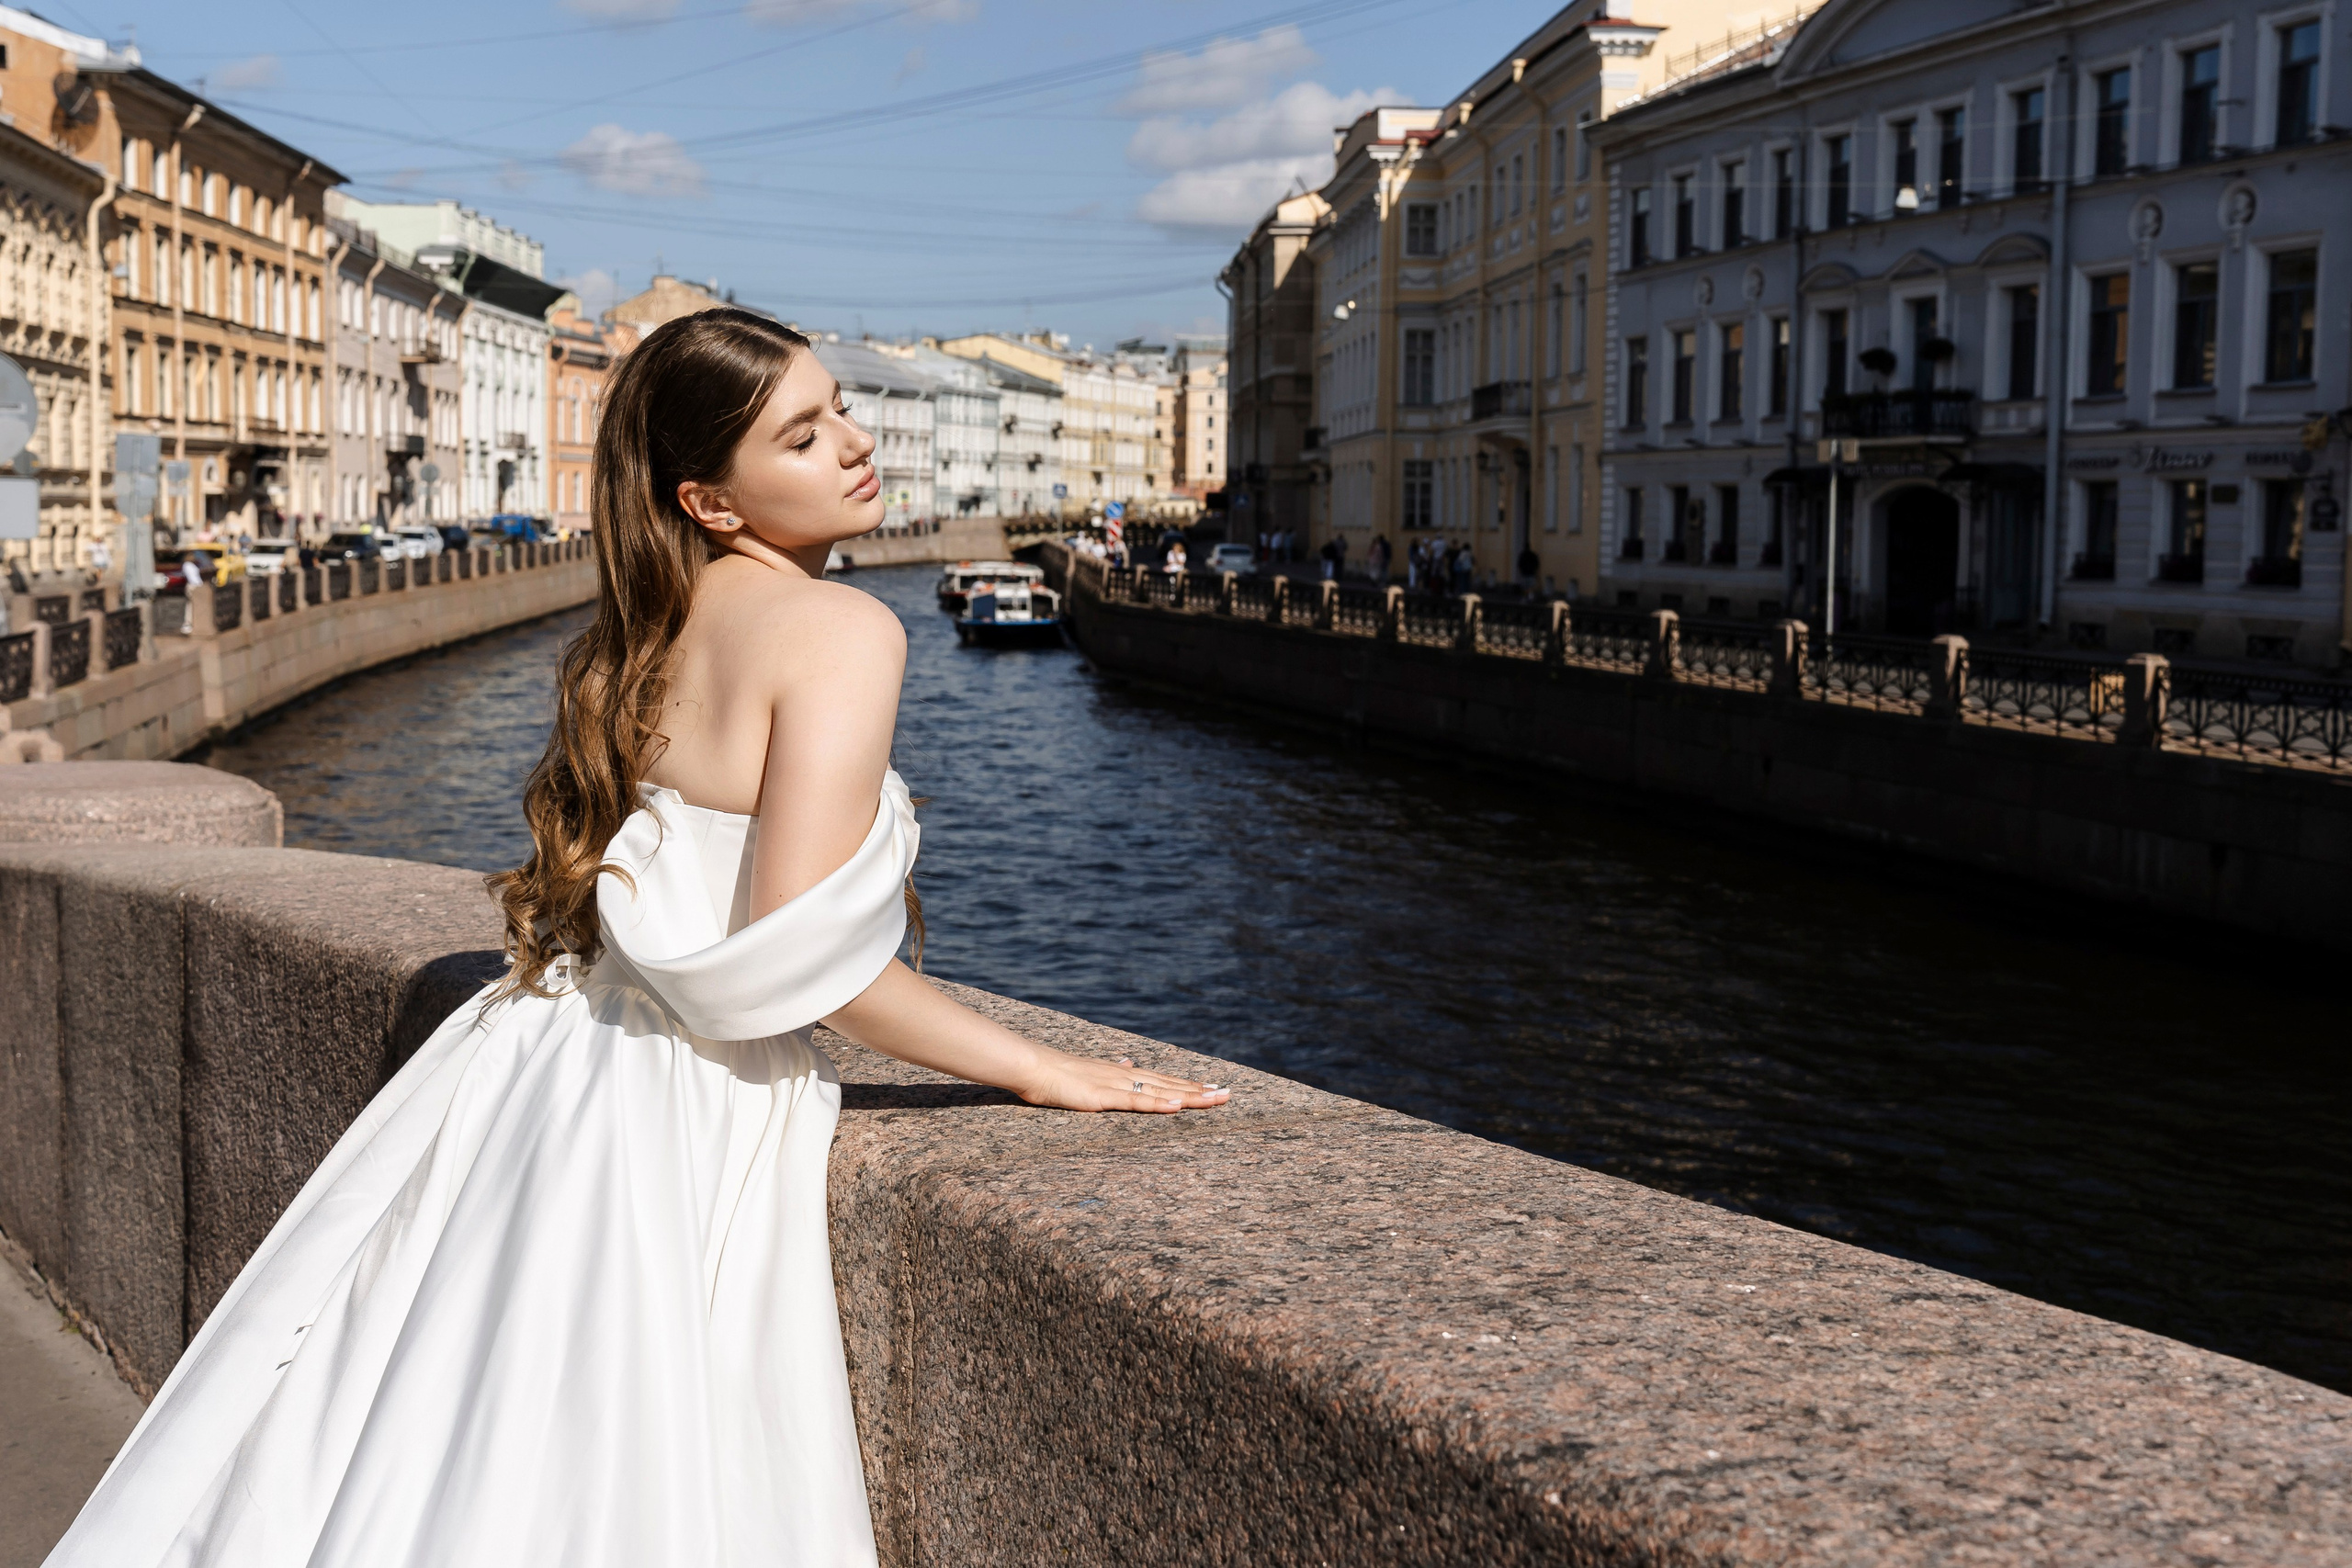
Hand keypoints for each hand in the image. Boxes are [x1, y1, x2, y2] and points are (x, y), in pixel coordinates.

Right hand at [1014, 1051, 1230, 1113]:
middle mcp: (1125, 1076)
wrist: (1033, 1067)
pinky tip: (1178, 1105)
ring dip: (1191, 1096)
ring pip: (1162, 1091)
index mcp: (1122, 1074)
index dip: (1188, 1083)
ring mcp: (1116, 1086)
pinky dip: (1159, 1104)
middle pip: (1170, 1084)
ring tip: (1218, 1098)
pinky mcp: (1104, 1097)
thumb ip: (1110, 1072)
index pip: (1163, 1079)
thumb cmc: (1055, 1074)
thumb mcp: (1089, 1073)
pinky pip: (1136, 1102)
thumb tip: (1128, 1062)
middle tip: (1229, 1093)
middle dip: (1201, 1090)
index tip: (1212, 1086)